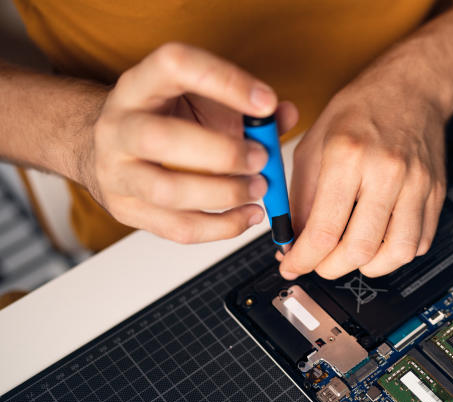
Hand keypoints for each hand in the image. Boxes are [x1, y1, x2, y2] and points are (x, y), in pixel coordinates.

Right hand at [86, 42, 297, 242]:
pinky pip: (177, 228)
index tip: (265, 102)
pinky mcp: (126, 210)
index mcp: (139, 85)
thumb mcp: (201, 98)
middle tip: (261, 158)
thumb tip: (285, 114)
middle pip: (160, 138)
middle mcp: (118, 126)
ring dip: (224, 194)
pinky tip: (247, 216)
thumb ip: (245, 106)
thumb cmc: (166, 117)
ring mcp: (116, 171)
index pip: (175, 65)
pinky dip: (221, 227)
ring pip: (167, 191)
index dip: (225, 82)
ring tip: (258, 189)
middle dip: (222, 153)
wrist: (110, 145)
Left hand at [279, 65, 446, 278]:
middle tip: (320, 264)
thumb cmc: (361, 110)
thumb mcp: (314, 144)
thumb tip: (292, 240)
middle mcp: (386, 171)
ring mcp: (417, 184)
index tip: (293, 265)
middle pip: (360, 249)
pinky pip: (419, 243)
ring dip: (368, 268)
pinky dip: (396, 253)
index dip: (304, 259)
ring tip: (352, 256)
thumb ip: (300, 197)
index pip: (324, 230)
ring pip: (396, 254)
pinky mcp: (435, 193)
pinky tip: (381, 241)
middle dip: (331, 268)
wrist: (412, 88)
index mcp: (347, 155)